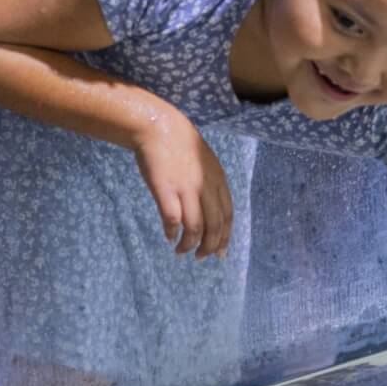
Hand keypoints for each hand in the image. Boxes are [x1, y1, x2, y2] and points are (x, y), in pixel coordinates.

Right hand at [133, 119, 233, 258]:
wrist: (159, 127)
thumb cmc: (181, 146)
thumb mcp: (206, 164)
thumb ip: (210, 185)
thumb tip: (210, 210)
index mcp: (219, 180)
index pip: (228, 216)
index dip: (225, 237)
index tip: (221, 253)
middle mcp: (207, 186)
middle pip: (215, 225)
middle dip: (210, 247)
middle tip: (200, 258)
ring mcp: (187, 188)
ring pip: (196, 227)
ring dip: (190, 244)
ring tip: (182, 252)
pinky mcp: (166, 190)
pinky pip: (173, 219)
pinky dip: (173, 233)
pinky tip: (169, 237)